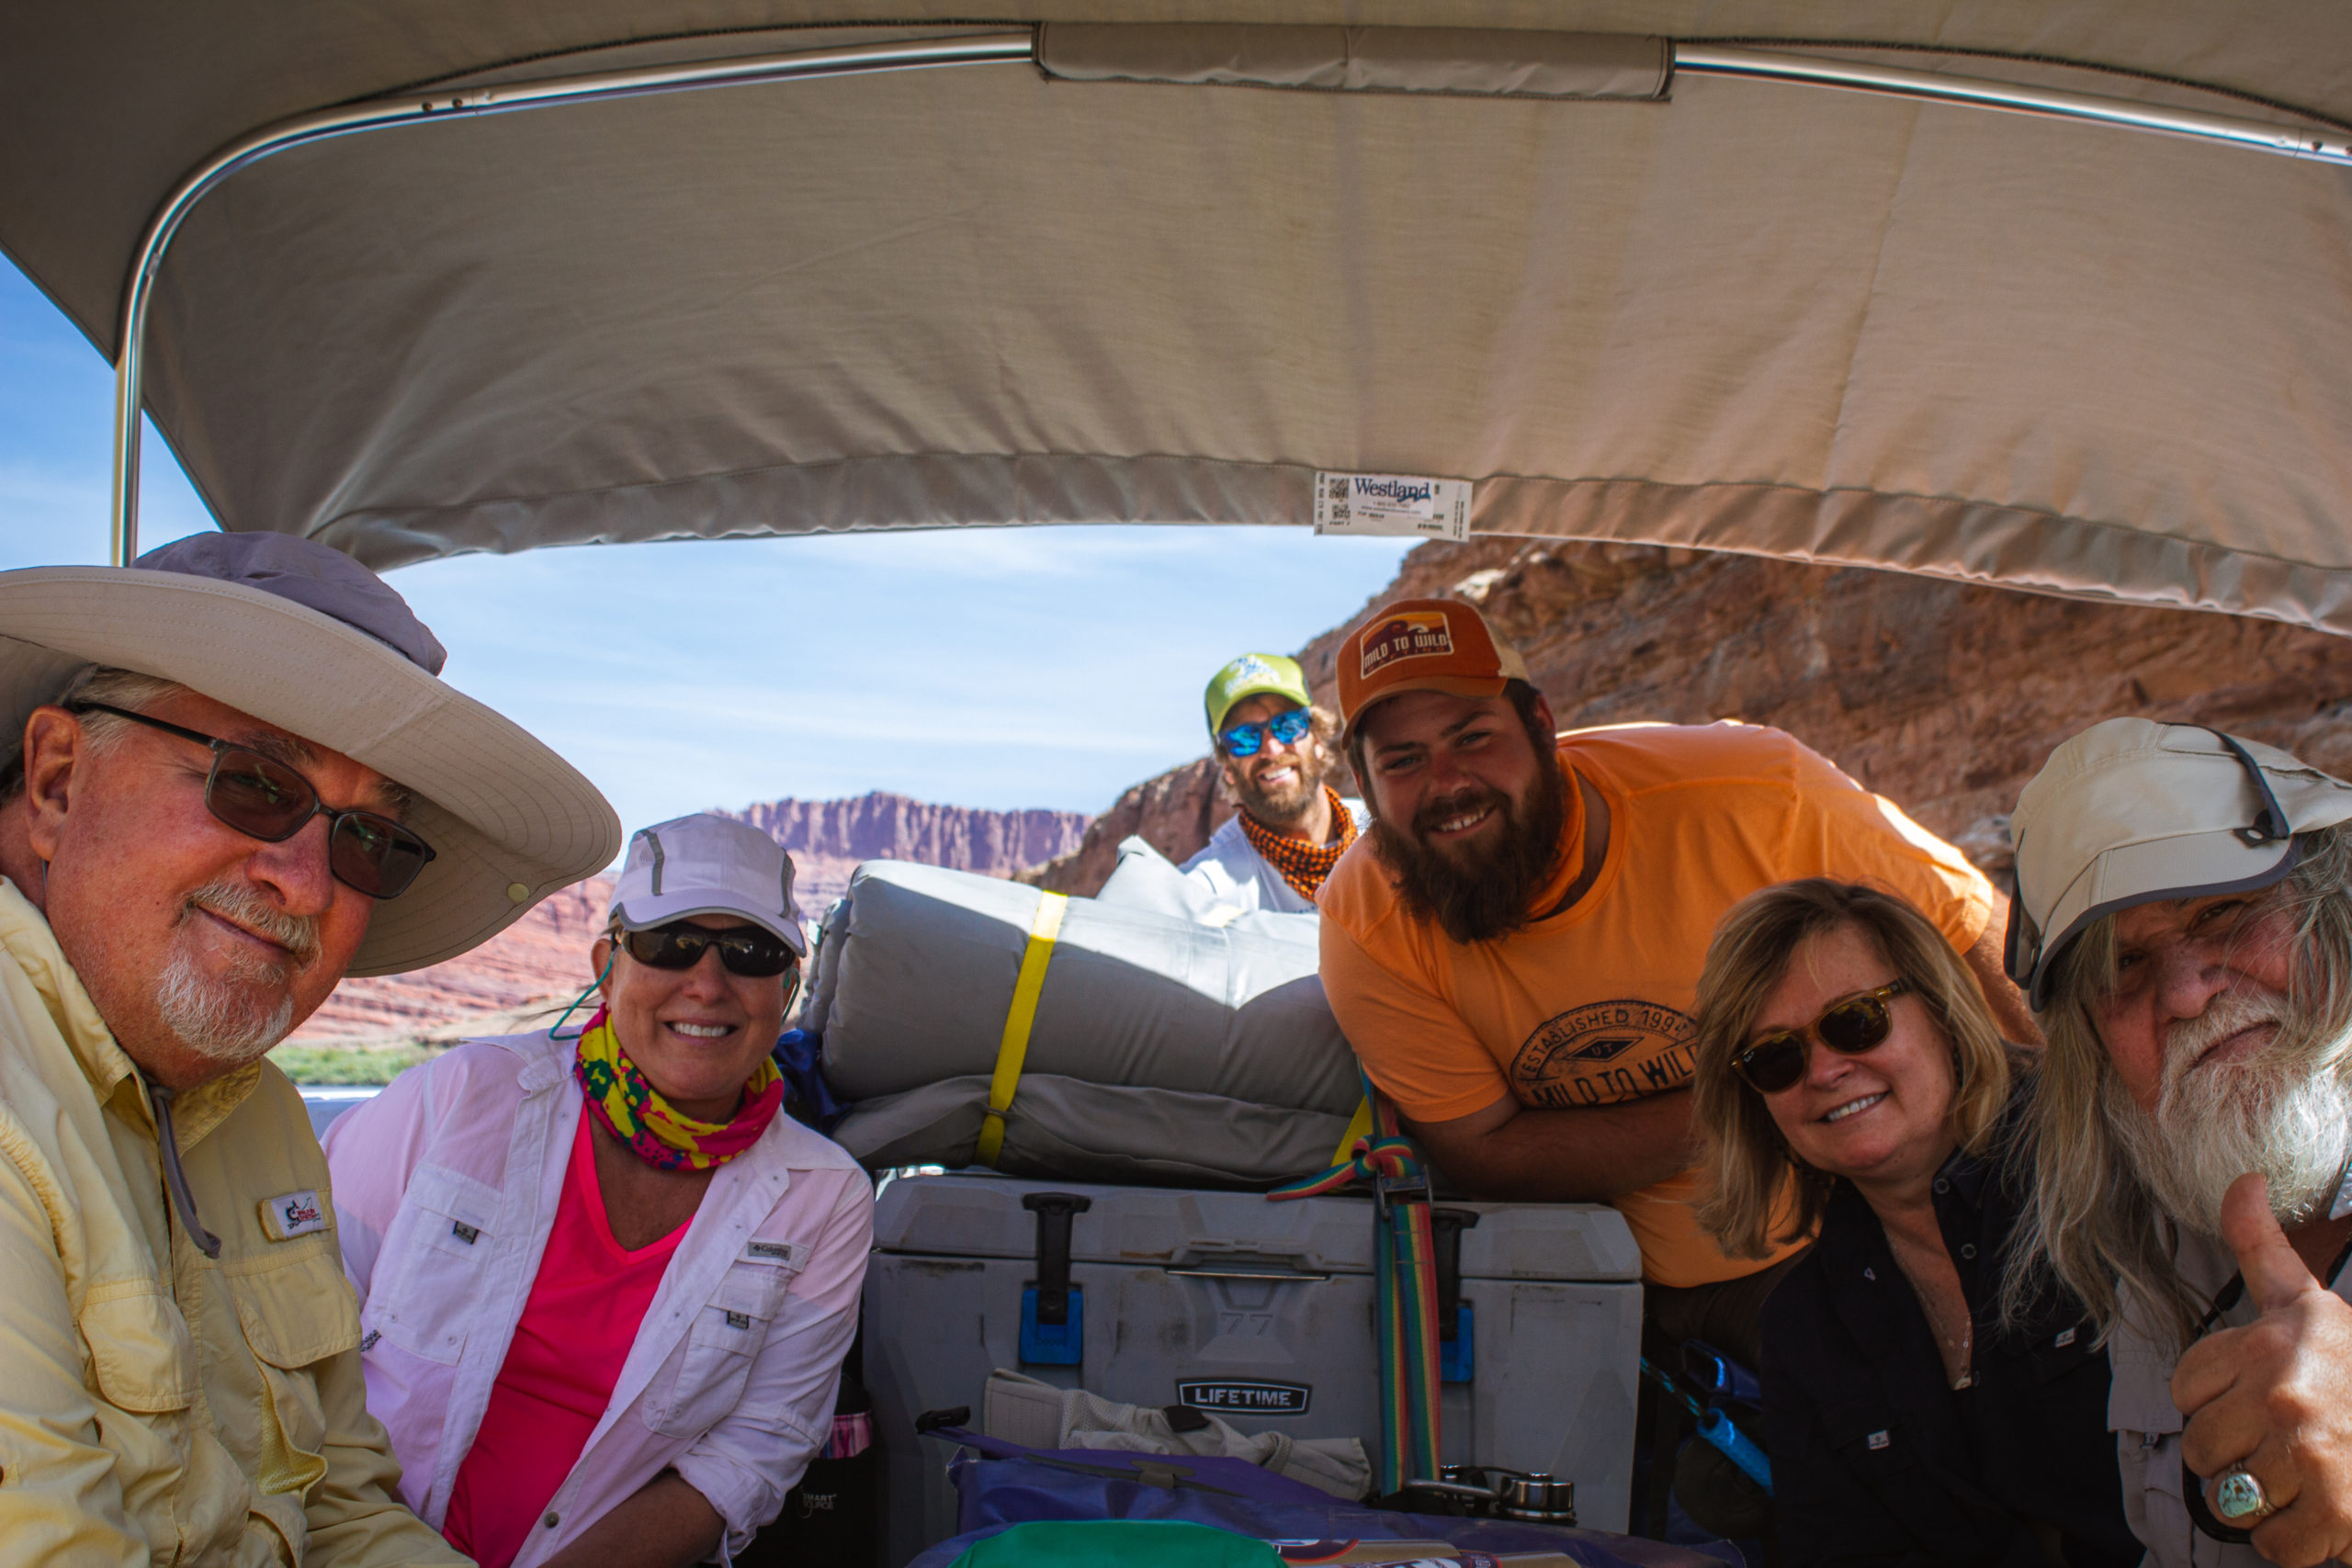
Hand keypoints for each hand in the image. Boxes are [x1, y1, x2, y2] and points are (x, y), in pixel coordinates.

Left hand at [2173, 1174, 2351, 1566]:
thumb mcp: (2307, 1301)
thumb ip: (2260, 1245)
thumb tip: (2242, 1179)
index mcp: (2268, 1345)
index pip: (2185, 1389)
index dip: (2217, 1400)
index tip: (2259, 1399)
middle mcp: (2282, 1397)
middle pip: (2198, 1449)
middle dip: (2235, 1454)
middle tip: (2283, 1444)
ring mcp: (2307, 1458)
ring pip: (2227, 1499)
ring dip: (2261, 1501)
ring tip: (2303, 1476)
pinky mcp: (2333, 1515)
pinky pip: (2271, 1545)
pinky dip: (2293, 1543)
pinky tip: (2322, 1514)